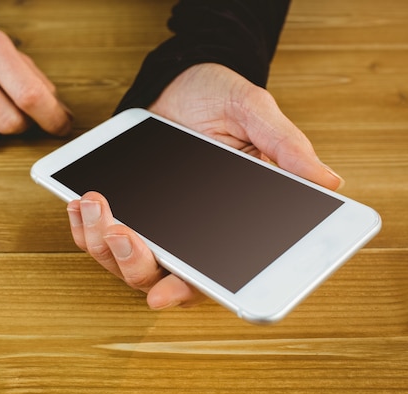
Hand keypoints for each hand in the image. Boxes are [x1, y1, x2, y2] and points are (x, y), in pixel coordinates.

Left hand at [68, 63, 344, 309]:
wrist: (181, 83)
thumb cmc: (220, 101)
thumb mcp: (254, 113)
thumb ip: (285, 146)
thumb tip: (328, 181)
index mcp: (224, 224)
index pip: (209, 274)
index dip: (186, 291)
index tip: (162, 295)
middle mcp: (186, 234)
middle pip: (154, 275)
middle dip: (132, 262)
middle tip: (121, 231)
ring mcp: (151, 224)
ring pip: (119, 260)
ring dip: (101, 242)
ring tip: (96, 204)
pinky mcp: (123, 209)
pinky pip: (94, 235)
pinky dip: (81, 226)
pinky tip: (80, 203)